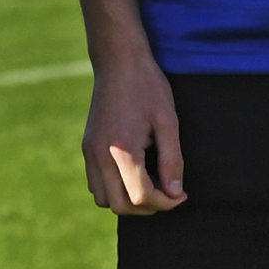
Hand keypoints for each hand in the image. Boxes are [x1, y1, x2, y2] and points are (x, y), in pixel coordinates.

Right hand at [84, 50, 185, 214]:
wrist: (118, 61)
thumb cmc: (147, 87)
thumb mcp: (168, 120)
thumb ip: (172, 160)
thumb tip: (175, 193)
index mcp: (122, 149)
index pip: (140, 196)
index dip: (165, 202)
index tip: (181, 193)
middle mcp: (100, 155)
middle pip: (120, 206)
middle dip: (148, 206)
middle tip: (169, 192)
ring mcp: (89, 152)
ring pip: (103, 199)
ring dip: (128, 200)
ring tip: (151, 184)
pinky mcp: (87, 147)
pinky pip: (96, 184)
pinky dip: (114, 189)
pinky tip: (134, 174)